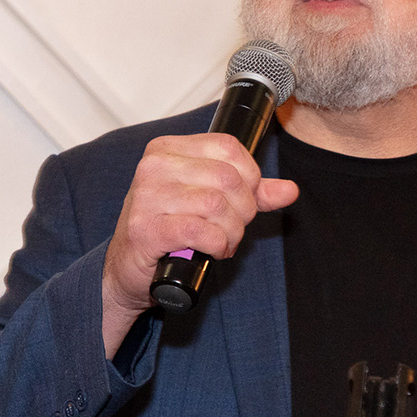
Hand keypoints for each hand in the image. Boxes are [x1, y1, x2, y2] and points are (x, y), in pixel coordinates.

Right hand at [101, 134, 297, 354]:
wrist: (128, 268)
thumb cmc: (166, 229)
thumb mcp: (207, 201)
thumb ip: (249, 193)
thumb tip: (289, 190)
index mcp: (167, 149)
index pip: (229, 147)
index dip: (250, 177)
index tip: (244, 199)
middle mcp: (154, 167)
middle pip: (228, 178)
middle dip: (243, 210)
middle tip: (234, 228)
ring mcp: (147, 197)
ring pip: (217, 205)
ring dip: (231, 232)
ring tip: (222, 241)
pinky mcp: (146, 229)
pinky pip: (201, 231)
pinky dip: (217, 244)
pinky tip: (212, 250)